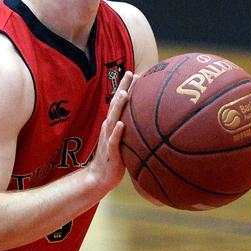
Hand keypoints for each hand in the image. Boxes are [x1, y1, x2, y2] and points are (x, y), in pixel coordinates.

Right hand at [88, 71, 134, 194]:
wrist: (100, 177)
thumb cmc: (115, 158)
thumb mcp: (124, 141)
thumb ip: (132, 130)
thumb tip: (149, 123)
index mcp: (113, 124)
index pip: (120, 103)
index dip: (126, 88)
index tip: (136, 74)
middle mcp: (109, 127)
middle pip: (115, 104)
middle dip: (122, 88)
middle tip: (130, 74)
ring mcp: (108, 138)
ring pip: (113, 119)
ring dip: (118, 106)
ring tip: (124, 93)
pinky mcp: (110, 152)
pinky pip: (113, 141)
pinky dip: (116, 132)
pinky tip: (121, 125)